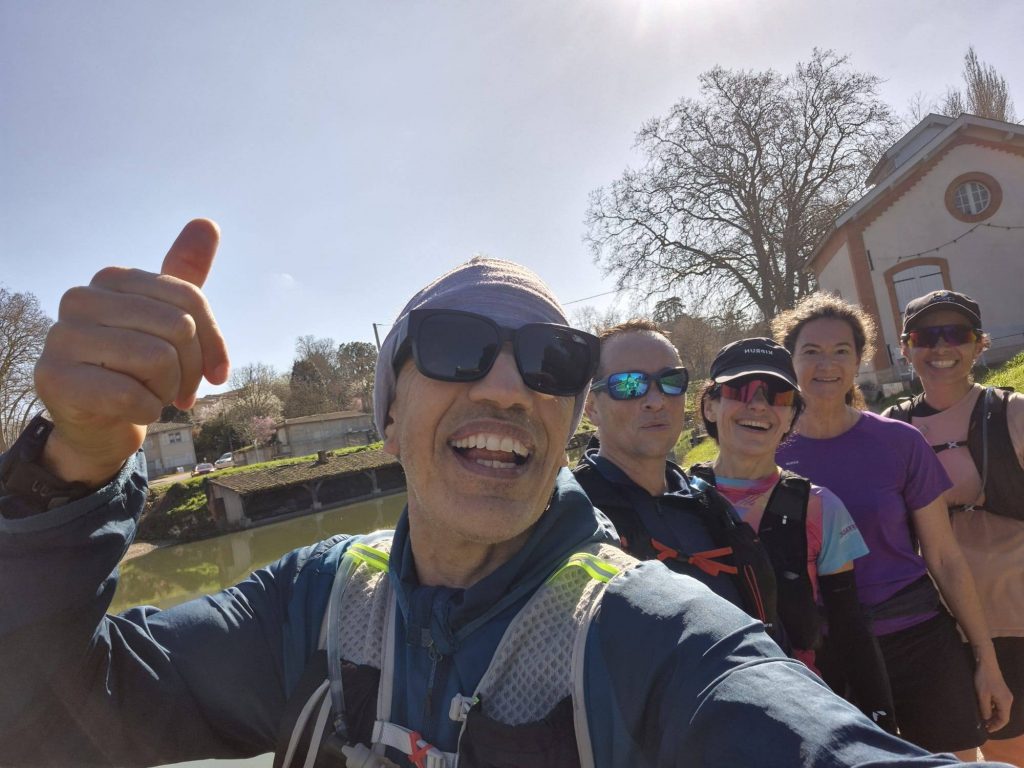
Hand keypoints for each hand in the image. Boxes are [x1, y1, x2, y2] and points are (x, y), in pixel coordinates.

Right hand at [33, 219, 229, 486]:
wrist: (100, 424)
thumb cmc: (138, 369)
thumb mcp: (169, 319)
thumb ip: (186, 274)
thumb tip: (207, 222)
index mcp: (110, 279)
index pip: (190, 299)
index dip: (214, 343)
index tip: (216, 372)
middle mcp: (79, 299)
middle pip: (178, 327)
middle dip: (190, 370)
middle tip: (177, 389)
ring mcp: (60, 337)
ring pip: (158, 359)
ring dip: (167, 391)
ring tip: (151, 395)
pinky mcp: (54, 378)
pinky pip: (132, 395)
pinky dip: (147, 411)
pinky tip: (133, 412)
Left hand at [974, 655, 1012, 731]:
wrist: (986, 663)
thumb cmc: (984, 680)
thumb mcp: (982, 696)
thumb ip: (985, 709)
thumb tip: (986, 719)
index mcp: (1005, 702)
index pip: (1004, 720)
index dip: (996, 726)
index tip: (987, 730)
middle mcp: (1008, 700)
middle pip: (1003, 715)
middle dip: (994, 722)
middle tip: (984, 726)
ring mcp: (1005, 695)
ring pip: (1000, 710)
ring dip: (993, 715)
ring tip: (983, 719)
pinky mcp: (1001, 691)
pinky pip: (999, 704)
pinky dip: (993, 709)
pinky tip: (985, 709)